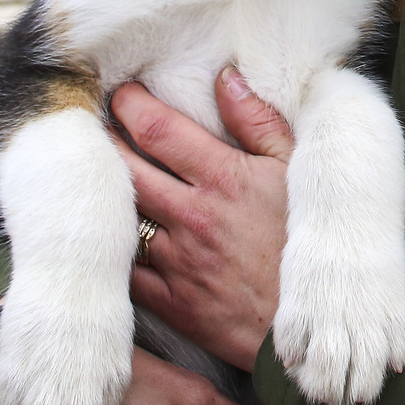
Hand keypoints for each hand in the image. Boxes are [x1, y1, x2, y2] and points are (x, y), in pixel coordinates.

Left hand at [119, 67, 294, 371]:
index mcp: (224, 179)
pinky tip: (104, 231)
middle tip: (92, 121)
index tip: (121, 93)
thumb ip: (258, 122)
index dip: (130, 104)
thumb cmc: (308, 243)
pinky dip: (110, 247)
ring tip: (92, 169)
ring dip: (104, 189)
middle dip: (103, 138)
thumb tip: (226, 77)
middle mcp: (193, 216)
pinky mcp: (170, 302)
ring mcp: (177, 261)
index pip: (158, 129)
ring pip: (120, 214)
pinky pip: (124, 268)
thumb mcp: (297, 172)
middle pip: (125, 166)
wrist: (312, 327)